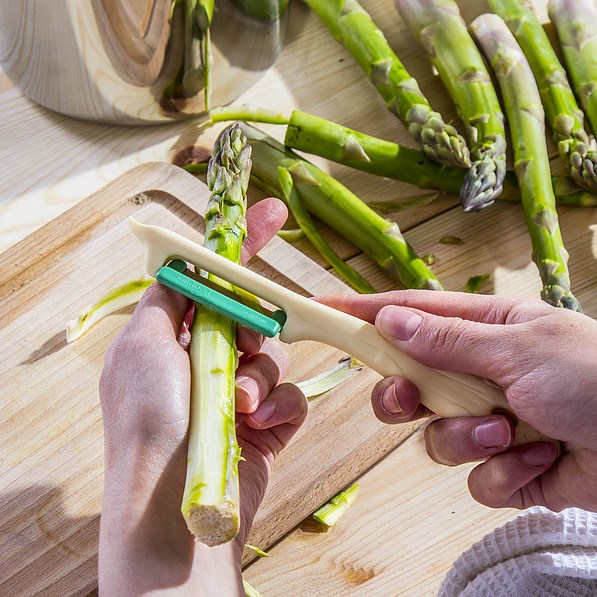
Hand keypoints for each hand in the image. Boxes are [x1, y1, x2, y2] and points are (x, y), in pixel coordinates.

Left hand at [99, 198, 307, 595]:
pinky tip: (260, 425)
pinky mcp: (263, 426)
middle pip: (249, 317)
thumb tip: (182, 267)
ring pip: (273, 357)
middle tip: (242, 345)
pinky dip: (279, 407)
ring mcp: (233, 396)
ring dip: (260, 377)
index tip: (273, 213)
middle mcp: (200, 364)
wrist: (174, 509)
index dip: (239, 246)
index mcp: (167, 341)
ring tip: (240, 405)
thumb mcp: (143, 346)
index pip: (207, 280)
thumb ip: (166, 298)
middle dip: (253, 328)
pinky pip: (290, 396)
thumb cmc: (150, 423)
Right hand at [321, 291, 596, 511]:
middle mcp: (479, 373)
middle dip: (404, 397)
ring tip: (509, 433)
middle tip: (410, 399)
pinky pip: (473, 476)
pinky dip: (502, 473)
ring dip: (467, 438)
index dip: (363, 312)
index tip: (321, 309)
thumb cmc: (595, 376)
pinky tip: (537, 462)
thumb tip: (387, 321)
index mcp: (484, 330)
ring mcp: (489, 421)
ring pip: (435, 436)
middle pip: (408, 383)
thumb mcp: (517, 348)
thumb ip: (446, 341)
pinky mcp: (505, 467)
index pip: (410, 315)